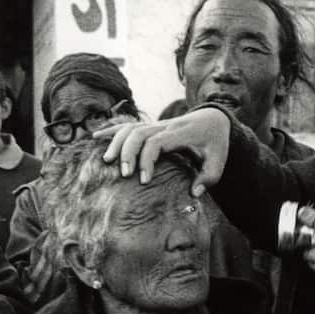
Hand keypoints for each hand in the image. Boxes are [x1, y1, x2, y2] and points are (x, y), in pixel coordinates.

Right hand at [98, 109, 230, 195]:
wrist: (213, 120)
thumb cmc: (215, 144)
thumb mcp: (219, 162)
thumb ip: (208, 178)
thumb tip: (193, 193)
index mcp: (180, 134)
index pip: (157, 142)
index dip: (147, 159)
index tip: (143, 180)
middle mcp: (165, 126)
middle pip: (138, 133)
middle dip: (128, 153)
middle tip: (124, 175)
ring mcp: (156, 125)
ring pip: (130, 128)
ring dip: (116, 143)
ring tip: (107, 162)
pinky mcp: (150, 126)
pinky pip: (127, 126)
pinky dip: (111, 131)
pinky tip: (95, 137)